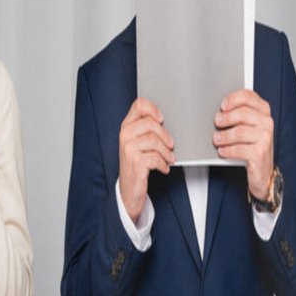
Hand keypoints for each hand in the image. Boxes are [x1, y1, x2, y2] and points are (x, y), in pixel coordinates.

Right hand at [119, 98, 174, 222]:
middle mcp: (125, 135)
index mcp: (126, 127)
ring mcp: (128, 149)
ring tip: (169, 159)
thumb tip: (166, 122)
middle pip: (151, 123)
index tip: (162, 119)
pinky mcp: (135, 162)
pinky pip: (156, 157)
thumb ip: (147, 130)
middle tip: (171, 145)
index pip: (139, 105)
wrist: (128, 190)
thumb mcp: (138, 145)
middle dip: (165, 135)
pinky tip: (164, 168)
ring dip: (167, 152)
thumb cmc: (137, 164)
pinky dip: (163, 163)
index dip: (153, 109)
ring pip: (155, 140)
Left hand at [213, 90, 274, 202]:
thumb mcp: (247, 126)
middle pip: (243, 113)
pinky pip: (239, 149)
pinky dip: (227, 150)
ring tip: (216, 139)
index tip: (222, 105)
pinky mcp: (260, 153)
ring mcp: (266, 138)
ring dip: (224, 136)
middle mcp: (267, 122)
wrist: (262, 171)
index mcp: (264, 111)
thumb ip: (238, 115)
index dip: (233, 99)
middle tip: (216, 122)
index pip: (248, 97)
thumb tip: (219, 111)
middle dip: (226, 117)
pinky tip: (222, 151)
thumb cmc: (251, 144)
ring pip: (239, 131)